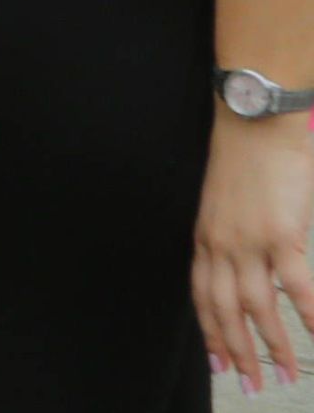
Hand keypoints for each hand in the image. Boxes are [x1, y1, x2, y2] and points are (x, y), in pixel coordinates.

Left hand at [203, 114, 313, 388]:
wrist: (256, 119)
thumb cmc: (247, 157)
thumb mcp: (226, 201)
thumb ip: (232, 235)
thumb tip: (250, 261)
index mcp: (205, 237)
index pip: (202, 296)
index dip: (210, 332)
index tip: (218, 362)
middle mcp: (221, 245)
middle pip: (225, 311)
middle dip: (237, 353)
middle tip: (251, 386)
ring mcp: (249, 241)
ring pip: (258, 308)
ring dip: (272, 347)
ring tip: (286, 375)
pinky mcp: (281, 234)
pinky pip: (295, 286)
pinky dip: (307, 315)